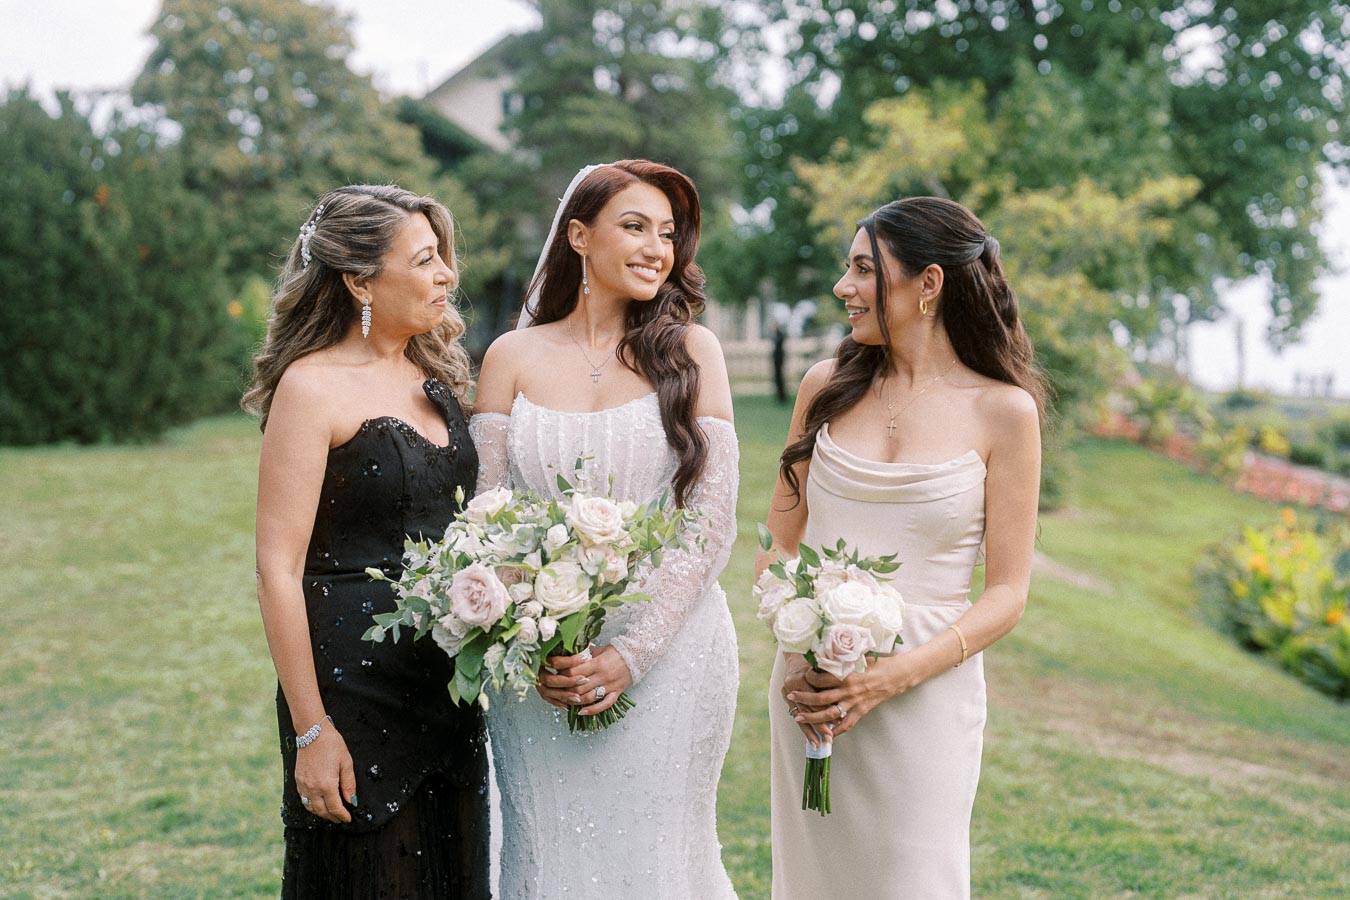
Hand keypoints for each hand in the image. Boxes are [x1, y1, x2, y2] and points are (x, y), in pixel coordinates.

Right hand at [294, 724, 355, 822]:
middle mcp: (313, 788)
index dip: (342, 815)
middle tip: (340, 819)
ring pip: (311, 807)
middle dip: (332, 817)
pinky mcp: (298, 780)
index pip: (335, 808)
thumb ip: (349, 784)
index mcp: (326, 785)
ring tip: (330, 814)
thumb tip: (351, 800)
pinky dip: (311, 806)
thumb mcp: (346, 763)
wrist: (313, 732)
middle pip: (322, 811)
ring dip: (321, 813)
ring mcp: (303, 785)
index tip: (348, 819)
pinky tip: (318, 804)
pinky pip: (303, 799)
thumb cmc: (332, 745)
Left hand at [535, 645, 633, 715]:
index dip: (562, 673)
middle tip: (557, 689)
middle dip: (565, 689)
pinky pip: (604, 704)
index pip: (574, 671)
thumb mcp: (599, 650)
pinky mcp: (616, 693)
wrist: (637, 655)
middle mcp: (602, 676)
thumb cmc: (616, 652)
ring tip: (567, 700)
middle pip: (578, 686)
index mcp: (597, 663)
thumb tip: (568, 660)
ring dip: (576, 701)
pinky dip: (592, 710)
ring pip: (589, 697)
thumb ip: (585, 656)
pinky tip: (582, 712)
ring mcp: (609, 686)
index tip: (555, 673)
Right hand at [780, 653, 828, 748]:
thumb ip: (835, 673)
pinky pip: (796, 714)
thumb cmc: (819, 656)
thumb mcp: (826, 662)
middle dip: (819, 725)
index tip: (837, 723)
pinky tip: (811, 738)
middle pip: (809, 709)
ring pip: (801, 715)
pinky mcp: (786, 695)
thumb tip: (853, 685)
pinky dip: (805, 727)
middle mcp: (795, 683)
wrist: (797, 648)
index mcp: (805, 675)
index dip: (827, 711)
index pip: (817, 699)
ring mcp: (788, 690)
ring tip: (818, 744)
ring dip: (810, 731)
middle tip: (829, 738)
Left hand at [788, 656, 905, 739]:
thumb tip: (826, 651)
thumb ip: (843, 657)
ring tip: (800, 717)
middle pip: (821, 697)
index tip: (803, 675)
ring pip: (830, 714)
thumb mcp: (859, 656)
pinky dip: (836, 730)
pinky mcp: (862, 711)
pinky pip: (847, 724)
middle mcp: (849, 690)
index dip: (809, 677)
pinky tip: (826, 734)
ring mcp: (855, 702)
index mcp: (847, 674)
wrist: (898, 675)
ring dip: (813, 717)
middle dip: (804, 698)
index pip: (821, 678)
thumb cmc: (878, 663)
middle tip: (791, 696)